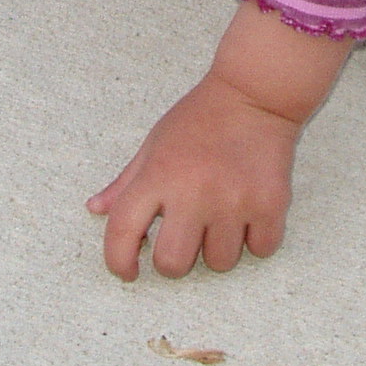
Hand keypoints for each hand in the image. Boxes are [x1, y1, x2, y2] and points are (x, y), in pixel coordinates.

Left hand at [88, 71, 300, 279]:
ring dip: (219, 249)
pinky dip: (257, 240)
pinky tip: (252, 214)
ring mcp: (234, 201)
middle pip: (172, 264)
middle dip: (175, 261)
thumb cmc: (200, 118)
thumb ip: (125, 183)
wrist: (256, 94)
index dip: (118, 261)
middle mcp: (193, 192)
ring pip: (220, 263)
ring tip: (224, 217)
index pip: (122, 231)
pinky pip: (261, 250)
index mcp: (158, 175)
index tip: (128, 270)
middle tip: (185, 238)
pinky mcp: (270, 204)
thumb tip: (95, 210)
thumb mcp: (154, 143)